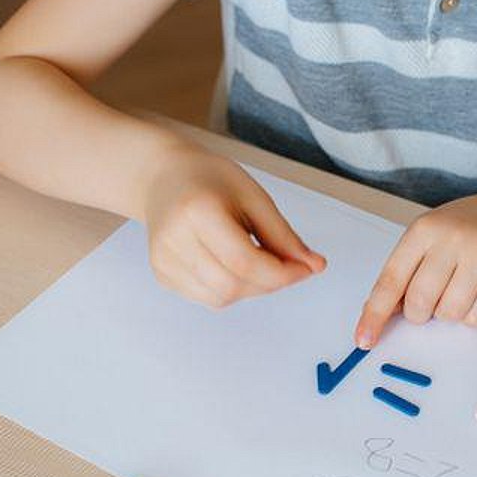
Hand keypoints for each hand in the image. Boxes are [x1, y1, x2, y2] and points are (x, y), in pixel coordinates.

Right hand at [142, 145, 324, 307]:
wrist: (165, 178)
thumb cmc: (209, 181)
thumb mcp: (253, 197)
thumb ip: (283, 235)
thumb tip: (313, 266)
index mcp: (196, 210)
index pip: (244, 261)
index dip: (282, 273)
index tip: (306, 268)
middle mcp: (173, 239)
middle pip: (232, 286)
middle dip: (269, 283)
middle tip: (286, 266)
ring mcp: (164, 260)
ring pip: (221, 298)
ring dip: (252, 289)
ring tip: (256, 260)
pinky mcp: (162, 274)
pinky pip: (208, 298)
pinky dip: (232, 289)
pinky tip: (232, 264)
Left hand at [355, 186, 476, 346]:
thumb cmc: (467, 229)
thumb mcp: (429, 238)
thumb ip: (405, 271)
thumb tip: (383, 314)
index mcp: (424, 230)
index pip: (390, 280)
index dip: (375, 314)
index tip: (364, 339)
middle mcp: (451, 239)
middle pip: (419, 302)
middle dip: (420, 313)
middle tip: (431, 300)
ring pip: (449, 314)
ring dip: (449, 313)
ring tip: (459, 290)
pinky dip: (473, 315)